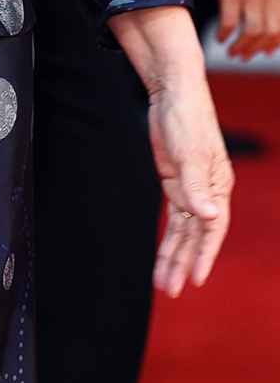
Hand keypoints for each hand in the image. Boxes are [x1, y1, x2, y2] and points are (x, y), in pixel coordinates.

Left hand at [147, 76, 232, 297]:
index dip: (205, 254)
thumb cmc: (188, 118)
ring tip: (164, 283)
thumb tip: (209, 217)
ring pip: (184, 230)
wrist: (173, 92)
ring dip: (174, 256)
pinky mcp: (175, 182)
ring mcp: (191, 188)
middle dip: (184, 262)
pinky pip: (174, 217)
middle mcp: (207, 192)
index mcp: (219, 186)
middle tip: (172, 290)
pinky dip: (168, 237)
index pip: (213, 228)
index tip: (196, 278)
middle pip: (197, 235)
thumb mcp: (191, 153)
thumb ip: (197, 186)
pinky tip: (164, 257)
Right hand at [213, 0, 279, 59]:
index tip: (263, 52)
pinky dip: (224, 34)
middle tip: (244, 56)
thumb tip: (271, 41)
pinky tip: (220, 37)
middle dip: (256, 49)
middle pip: (270, 31)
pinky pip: (230, 21)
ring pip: (252, 30)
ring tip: (232, 51)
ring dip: (241, 46)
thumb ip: (274, 1)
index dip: (274, 43)